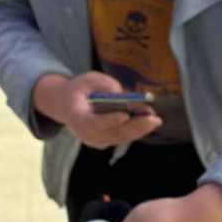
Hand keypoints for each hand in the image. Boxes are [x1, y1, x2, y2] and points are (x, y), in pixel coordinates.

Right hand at [32, 72, 161, 149]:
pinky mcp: (102, 142)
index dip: (109, 120)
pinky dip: (135, 132)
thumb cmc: (79, 89)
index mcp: (77, 116)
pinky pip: (120, 138)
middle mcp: (84, 133)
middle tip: (152, 118)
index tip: (125, 115)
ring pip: (118, 138)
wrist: (66, 105)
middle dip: (134, 125)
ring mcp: (93, 140)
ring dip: (139, 130)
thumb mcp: (89, 79)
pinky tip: (148, 125)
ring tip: (155, 121)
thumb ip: (105, 85)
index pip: (93, 123)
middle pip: (111, 132)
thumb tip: (125, 94)